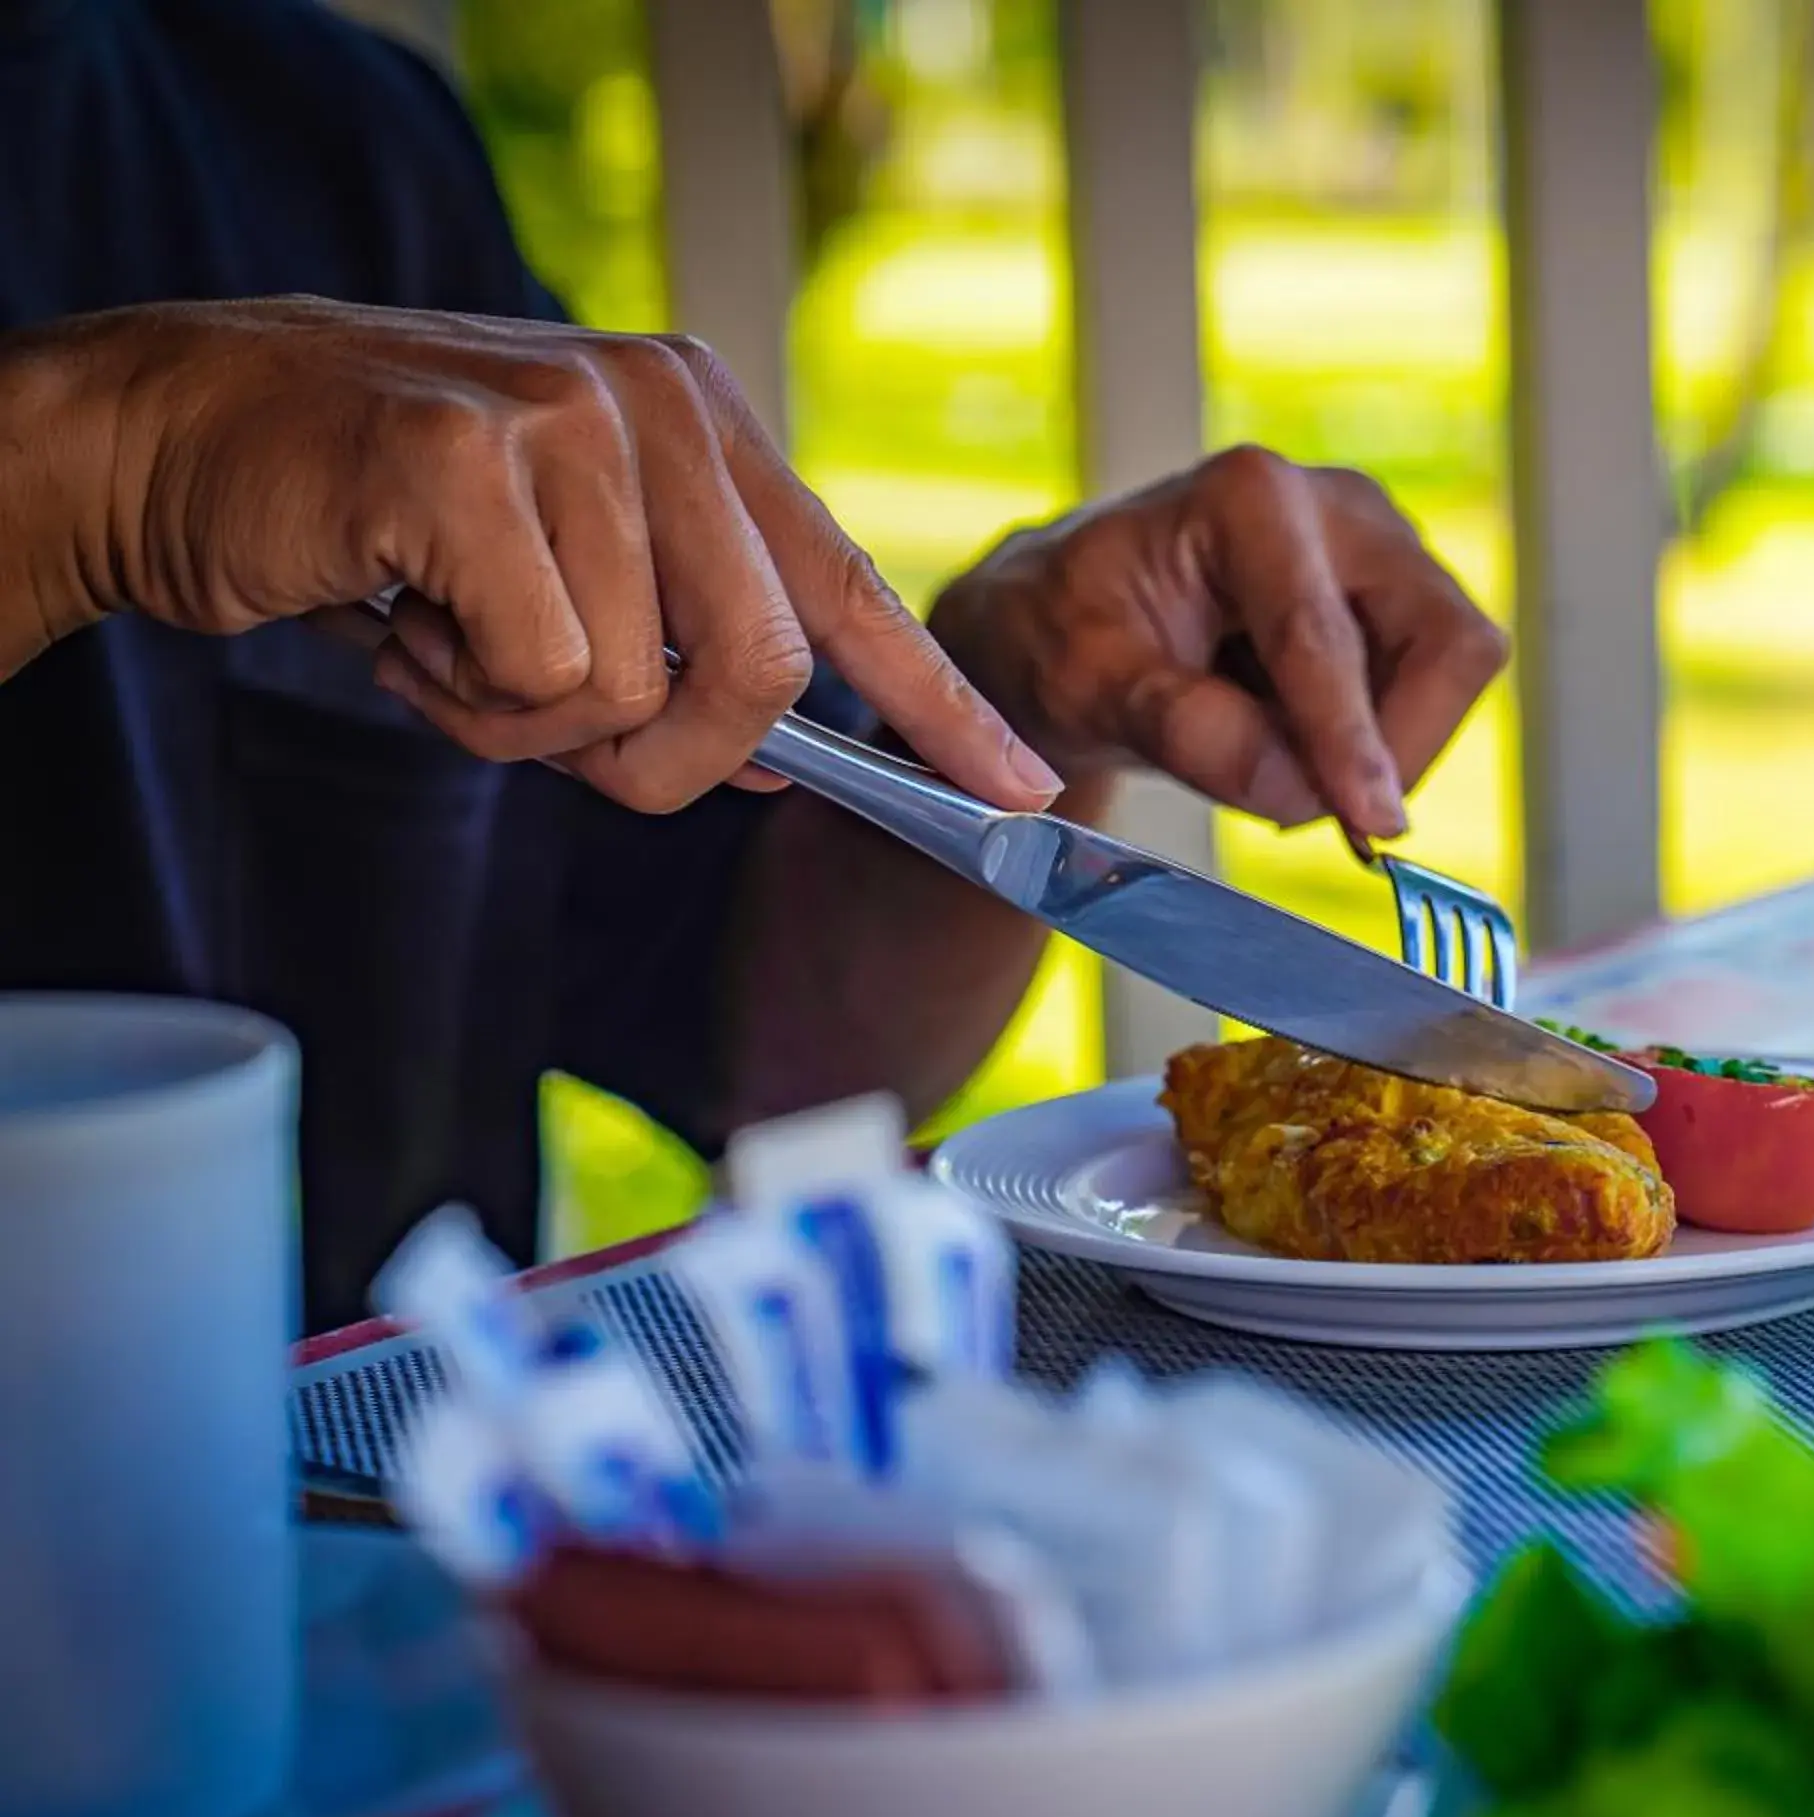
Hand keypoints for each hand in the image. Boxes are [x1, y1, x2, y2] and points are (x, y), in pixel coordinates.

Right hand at [0, 298, 1060, 813]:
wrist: (179, 436)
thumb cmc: (382, 526)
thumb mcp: (564, 585)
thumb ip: (684, 659)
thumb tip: (783, 766)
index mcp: (703, 427)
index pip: (853, 588)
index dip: (939, 708)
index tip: (1017, 795)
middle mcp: (658, 405)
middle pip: (767, 670)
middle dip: (673, 759)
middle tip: (563, 739)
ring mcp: (568, 418)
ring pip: (635, 688)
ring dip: (527, 720)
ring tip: (443, 633)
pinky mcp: (468, 458)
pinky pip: (537, 669)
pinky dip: (463, 692)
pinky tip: (398, 613)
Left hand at [928, 446, 1507, 837]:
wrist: (1062, 621)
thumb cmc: (1061, 634)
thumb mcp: (1085, 687)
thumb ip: (1185, 729)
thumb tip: (1294, 786)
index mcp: (1251, 499)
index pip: (1328, 637)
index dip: (1353, 740)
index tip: (1370, 824)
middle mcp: (1338, 504)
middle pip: (1446, 641)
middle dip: (1398, 743)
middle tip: (1318, 811)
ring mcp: (1380, 549)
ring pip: (1450, 674)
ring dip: (1378, 750)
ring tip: (1269, 765)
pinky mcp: (1397, 599)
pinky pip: (1431, 693)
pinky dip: (1372, 744)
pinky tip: (1290, 745)